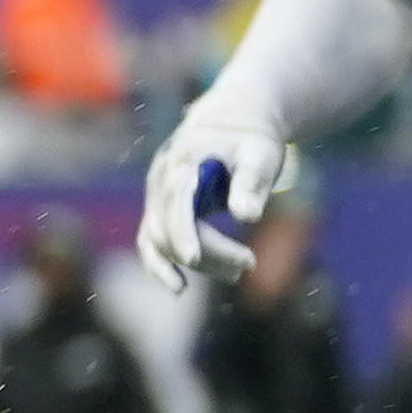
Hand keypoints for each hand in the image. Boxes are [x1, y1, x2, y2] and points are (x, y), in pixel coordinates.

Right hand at [139, 101, 289, 291]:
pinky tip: (179, 288)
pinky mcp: (159, 211)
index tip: (193, 259)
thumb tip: (247, 216)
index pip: (176, 201)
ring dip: (197, 262)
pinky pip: (151, 244)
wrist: (230, 124)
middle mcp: (161, 180)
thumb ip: (251, 183)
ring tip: (238, 272)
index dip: (182, 232)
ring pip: (161, 240)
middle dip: (209, 253)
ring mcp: (156, 197)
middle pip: (170, 227)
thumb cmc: (249, 141)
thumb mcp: (260, 155)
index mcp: (183, 161)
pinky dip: (161, 267)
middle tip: (250, 263)